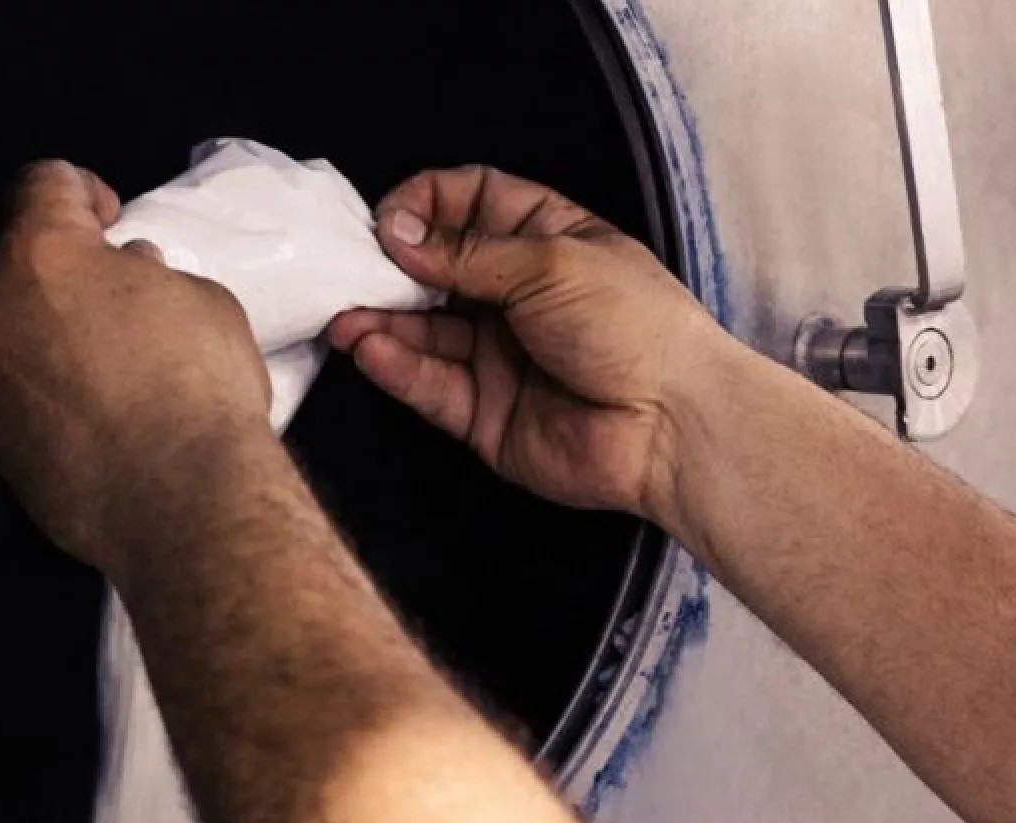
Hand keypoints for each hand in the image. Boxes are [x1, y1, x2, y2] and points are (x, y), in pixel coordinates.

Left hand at [0, 161, 272, 565]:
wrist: (184, 502)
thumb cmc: (201, 386)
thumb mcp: (201, 299)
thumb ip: (147, 277)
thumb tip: (128, 277)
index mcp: (42, 256)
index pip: (39, 184)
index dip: (78, 190)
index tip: (106, 217)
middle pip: (20, 266)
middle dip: (68, 273)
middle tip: (122, 297)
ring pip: (15, 335)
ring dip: (56, 336)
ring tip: (117, 366)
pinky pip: (22, 398)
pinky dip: (54, 396)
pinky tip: (105, 418)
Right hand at [328, 165, 727, 517]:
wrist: (671, 426)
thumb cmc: (629, 323)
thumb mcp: (550, 263)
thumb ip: (465, 252)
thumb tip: (393, 232)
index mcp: (545, 241)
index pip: (472, 203)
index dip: (428, 203)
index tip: (389, 217)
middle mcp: (514, 295)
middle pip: (435, 269)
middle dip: (390, 266)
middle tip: (350, 268)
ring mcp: (495, 355)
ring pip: (423, 331)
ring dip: (381, 320)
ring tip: (344, 315)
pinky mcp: (480, 413)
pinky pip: (428, 384)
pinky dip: (396, 366)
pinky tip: (369, 348)